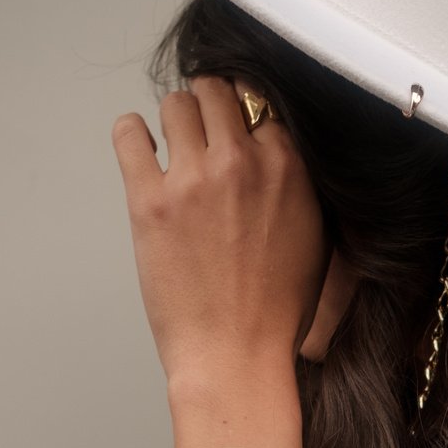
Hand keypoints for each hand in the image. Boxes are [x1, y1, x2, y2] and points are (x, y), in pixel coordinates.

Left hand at [110, 74, 331, 384]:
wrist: (237, 356)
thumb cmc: (278, 312)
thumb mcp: (318, 238)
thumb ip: (299, 184)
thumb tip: (278, 153)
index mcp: (288, 168)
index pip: (261, 104)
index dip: (246, 118)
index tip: (237, 133)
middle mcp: (241, 162)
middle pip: (216, 91)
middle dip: (210, 110)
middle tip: (203, 137)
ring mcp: (193, 179)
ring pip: (176, 103)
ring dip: (175, 122)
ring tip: (175, 151)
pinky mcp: (149, 200)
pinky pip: (129, 133)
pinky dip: (133, 135)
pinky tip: (142, 151)